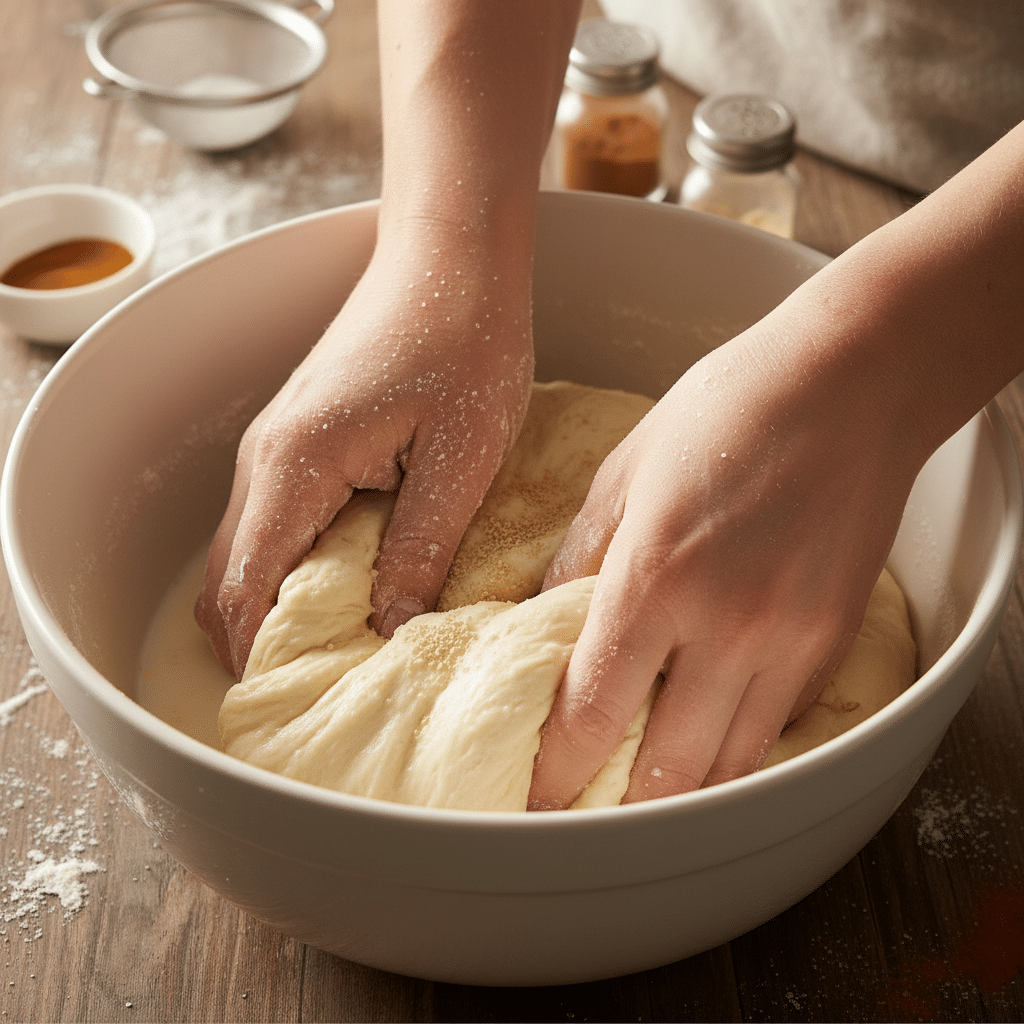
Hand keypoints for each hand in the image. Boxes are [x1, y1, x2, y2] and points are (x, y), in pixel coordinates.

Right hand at [195, 235, 533, 676]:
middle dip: (268, 642)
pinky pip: (281, 521)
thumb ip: (417, 552)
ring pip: (252, 552)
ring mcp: (279, 445)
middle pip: (231, 580)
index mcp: (294, 467)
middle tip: (334, 685)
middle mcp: (266, 459)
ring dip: (285, 604)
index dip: (265, 660)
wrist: (452, 256)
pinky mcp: (304, 437)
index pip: (244, 592)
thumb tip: (389, 632)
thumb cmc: (464, 342)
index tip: (310, 705)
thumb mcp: (458, 462)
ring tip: (350, 645)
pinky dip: (301, 564)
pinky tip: (358, 580)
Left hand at [528, 324, 922, 807]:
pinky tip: (703, 738)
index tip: (536, 795)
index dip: (557, 769)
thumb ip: (581, 555)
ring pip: (730, 765)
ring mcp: (789, 641)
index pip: (593, 710)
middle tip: (580, 810)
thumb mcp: (627, 469)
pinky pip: (775, 725)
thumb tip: (545, 617)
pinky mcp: (831, 642)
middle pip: (666, 768)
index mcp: (656, 577)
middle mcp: (726, 626)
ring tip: (637, 795)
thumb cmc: (732, 408)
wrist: (852, 383)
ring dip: (679, 791)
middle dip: (615, 804)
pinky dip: (734, 746)